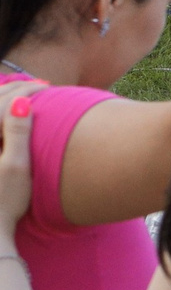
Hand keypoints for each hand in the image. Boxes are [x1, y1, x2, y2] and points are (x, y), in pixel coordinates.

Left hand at [0, 86, 38, 243]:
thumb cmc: (5, 202)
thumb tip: (23, 102)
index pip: (1, 102)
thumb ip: (18, 133)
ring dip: (9, 99)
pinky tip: (18, 114)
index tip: (47, 88)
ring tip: (31, 96)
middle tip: (42, 87)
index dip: (24, 91)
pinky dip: (5, 114)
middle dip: (17, 91)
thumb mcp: (16, 167)